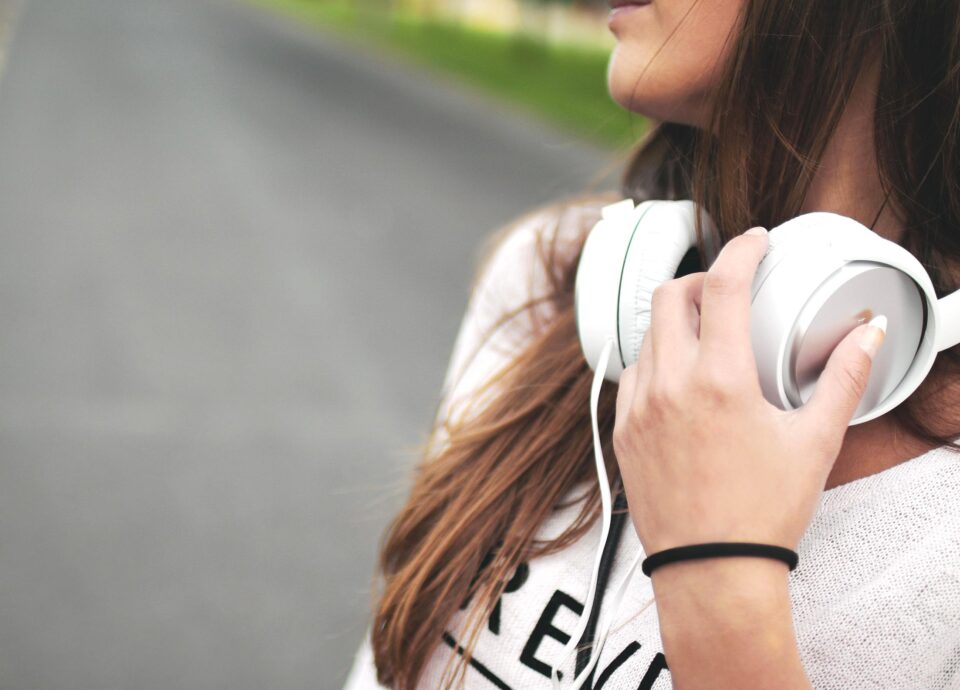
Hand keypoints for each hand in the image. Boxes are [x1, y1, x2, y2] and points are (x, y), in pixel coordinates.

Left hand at [613, 226, 887, 557]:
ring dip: (676, 322)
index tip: (754, 241)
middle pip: (670, 296)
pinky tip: (679, 378)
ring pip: (647, 335)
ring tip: (707, 336)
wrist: (711, 570)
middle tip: (728, 290)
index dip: (741, 250)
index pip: (724, 285)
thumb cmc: (764, 512)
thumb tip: (869, 335)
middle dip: (700, 280)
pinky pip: (632, 375)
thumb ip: (843, 378)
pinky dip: (655, 360)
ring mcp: (638, 408)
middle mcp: (669, 385)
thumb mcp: (815, 441)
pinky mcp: (622, 431)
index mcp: (719, 380)